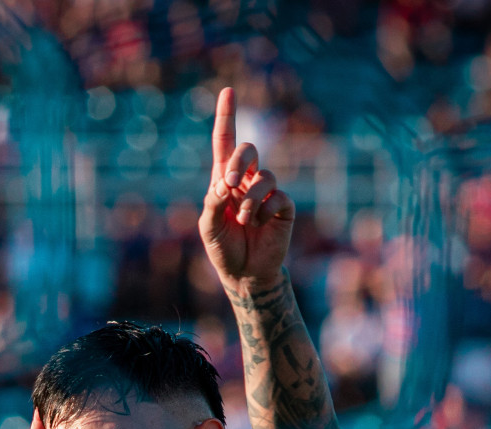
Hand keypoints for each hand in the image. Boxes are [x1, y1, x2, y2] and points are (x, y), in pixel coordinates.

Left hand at [199, 86, 295, 289]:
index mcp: (224, 179)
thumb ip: (212, 202)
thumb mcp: (208, 227)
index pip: (224, 142)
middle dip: (239, 160)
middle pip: (248, 149)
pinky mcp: (283, 206)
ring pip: (265, 175)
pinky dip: (264, 210)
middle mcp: (247, 180)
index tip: (228, 91)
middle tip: (230, 183)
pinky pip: (277, 196)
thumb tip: (226, 182)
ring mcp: (266, 192)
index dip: (227, 116)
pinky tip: (259, 224)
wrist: (245, 274)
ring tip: (243, 220)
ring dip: (249, 199)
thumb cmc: (223, 249)